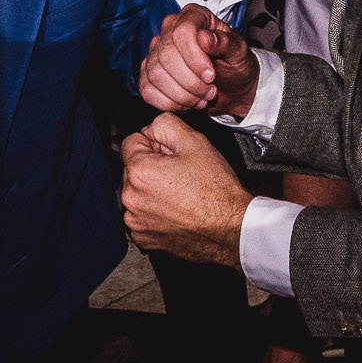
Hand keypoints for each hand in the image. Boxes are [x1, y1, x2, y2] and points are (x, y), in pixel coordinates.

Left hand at [118, 112, 250, 265]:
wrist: (230, 228)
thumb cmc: (216, 191)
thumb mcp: (195, 141)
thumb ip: (165, 124)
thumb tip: (151, 128)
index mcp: (139, 172)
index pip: (131, 142)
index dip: (154, 143)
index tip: (170, 153)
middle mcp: (131, 198)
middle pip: (133, 168)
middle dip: (152, 167)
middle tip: (181, 173)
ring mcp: (135, 221)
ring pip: (137, 193)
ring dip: (152, 190)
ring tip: (180, 193)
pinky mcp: (143, 238)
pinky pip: (141, 216)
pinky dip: (154, 212)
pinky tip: (176, 210)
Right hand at [139, 4, 259, 115]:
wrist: (232, 88)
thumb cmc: (235, 65)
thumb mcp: (239, 52)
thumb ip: (225, 42)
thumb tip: (205, 38)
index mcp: (194, 16)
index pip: (182, 32)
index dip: (194, 58)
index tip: (210, 75)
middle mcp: (170, 30)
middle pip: (166, 55)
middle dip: (191, 81)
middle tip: (211, 90)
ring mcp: (156, 52)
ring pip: (156, 74)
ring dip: (182, 94)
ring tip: (202, 97)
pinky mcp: (149, 74)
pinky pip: (147, 90)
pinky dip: (169, 102)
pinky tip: (187, 103)